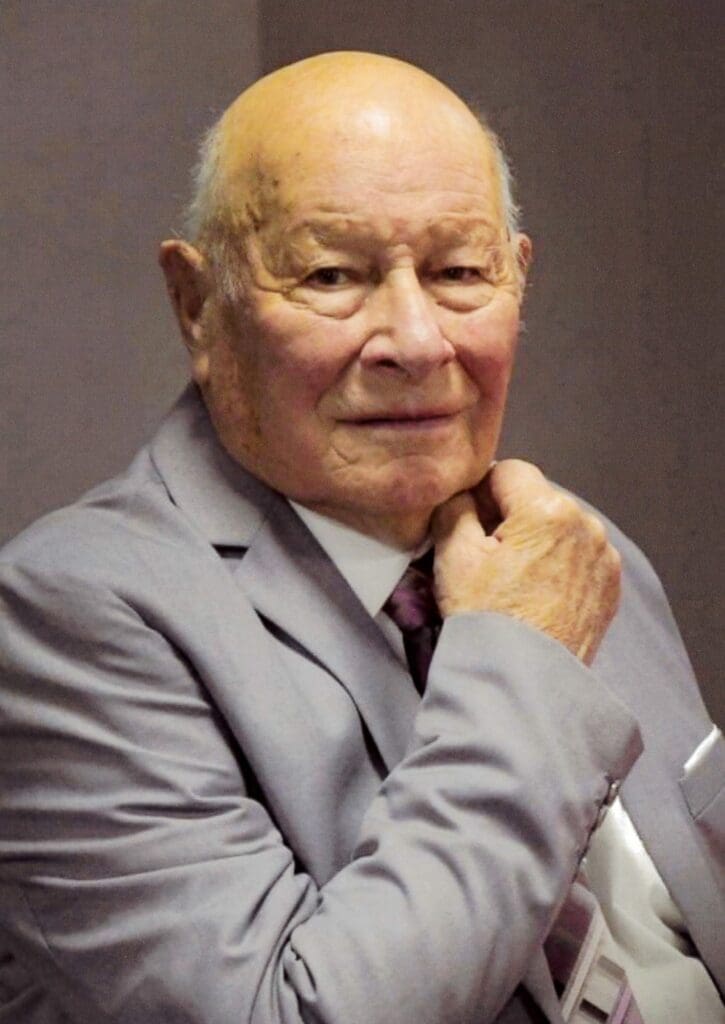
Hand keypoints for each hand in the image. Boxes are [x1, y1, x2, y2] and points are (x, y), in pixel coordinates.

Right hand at [431, 460, 620, 664]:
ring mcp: (603, 557)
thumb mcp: (453, 555)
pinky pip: (578, 557)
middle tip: (485, 558)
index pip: (508, 471)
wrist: (523, 683)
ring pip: (558, 528)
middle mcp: (586, 526)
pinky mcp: (609, 586)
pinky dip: (557, 566)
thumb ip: (454, 507)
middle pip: (536, 499)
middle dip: (509, 518)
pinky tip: (535, 594)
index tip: (467, 522)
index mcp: (548, 510)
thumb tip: (463, 494)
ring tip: (512, 580)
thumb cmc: (488, 620)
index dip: (481, 492)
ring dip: (535, 541)